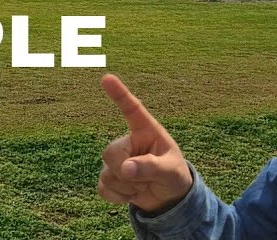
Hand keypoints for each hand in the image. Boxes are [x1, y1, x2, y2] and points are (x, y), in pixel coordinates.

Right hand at [98, 74, 193, 213]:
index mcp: (146, 132)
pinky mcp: (109, 177)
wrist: (168, 199)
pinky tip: (130, 194)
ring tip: (143, 185)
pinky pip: (102, 187)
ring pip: (106, 173)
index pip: (131, 110)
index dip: (120, 94)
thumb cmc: (173, 176)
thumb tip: (126, 168)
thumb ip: (151, 167)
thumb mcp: (170, 171)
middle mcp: (128, 142)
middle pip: (110, 152)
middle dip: (125, 172)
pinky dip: (117, 197)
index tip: (107, 78)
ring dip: (126, 187)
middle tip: (145, 180)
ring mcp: (117, 160)